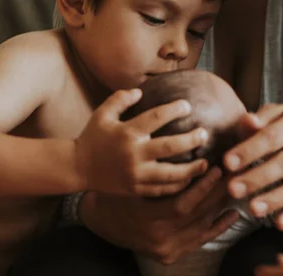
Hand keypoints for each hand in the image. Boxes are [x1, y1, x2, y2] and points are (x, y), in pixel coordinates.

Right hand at [76, 89, 208, 195]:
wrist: (77, 168)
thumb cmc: (92, 137)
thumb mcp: (102, 114)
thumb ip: (120, 99)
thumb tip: (140, 91)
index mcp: (127, 133)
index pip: (156, 118)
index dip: (174, 110)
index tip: (188, 106)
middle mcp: (134, 154)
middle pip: (170, 147)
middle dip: (191, 140)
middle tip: (205, 134)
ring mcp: (136, 174)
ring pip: (171, 174)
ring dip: (191, 169)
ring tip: (206, 163)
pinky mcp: (136, 189)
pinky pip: (162, 190)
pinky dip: (178, 186)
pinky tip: (189, 180)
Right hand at [80, 167, 239, 263]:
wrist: (99, 220)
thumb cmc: (115, 192)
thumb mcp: (131, 181)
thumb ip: (157, 173)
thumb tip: (187, 151)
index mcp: (147, 219)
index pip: (183, 204)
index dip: (203, 187)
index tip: (217, 168)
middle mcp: (158, 239)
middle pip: (196, 215)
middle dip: (217, 193)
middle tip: (234, 173)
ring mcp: (165, 250)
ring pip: (201, 227)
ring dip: (220, 207)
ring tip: (236, 187)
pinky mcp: (170, 256)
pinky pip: (199, 241)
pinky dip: (218, 227)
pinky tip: (232, 214)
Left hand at [223, 105, 282, 228]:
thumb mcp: (273, 116)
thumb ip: (257, 121)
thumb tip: (247, 121)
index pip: (273, 136)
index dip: (250, 150)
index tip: (227, 163)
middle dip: (258, 177)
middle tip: (233, 189)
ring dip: (277, 198)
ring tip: (252, 209)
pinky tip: (279, 223)